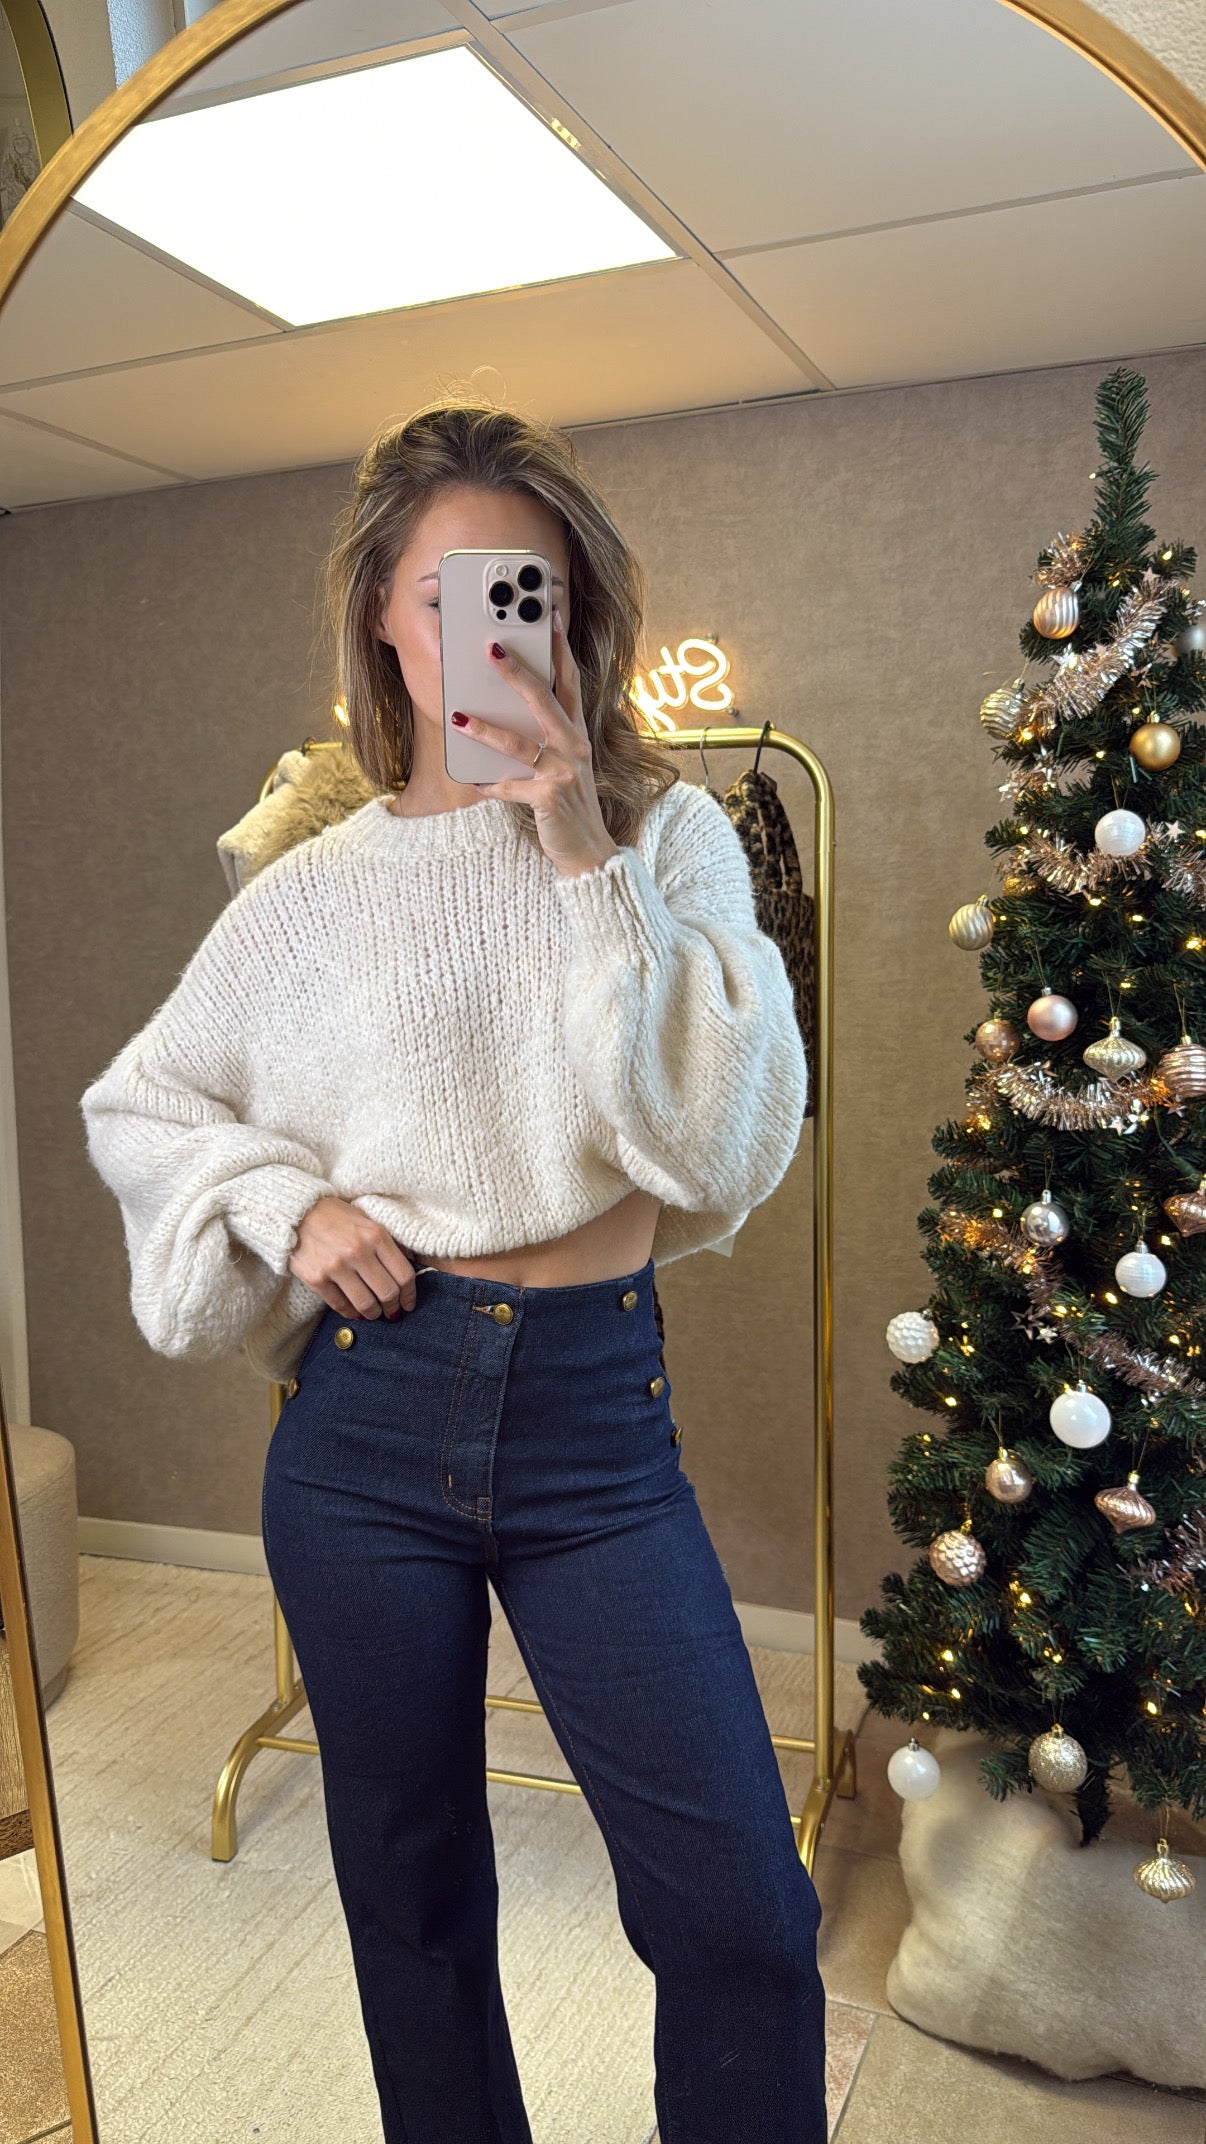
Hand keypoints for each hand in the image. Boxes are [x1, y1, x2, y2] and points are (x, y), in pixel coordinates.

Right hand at [289, 1196, 417, 1318]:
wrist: (297, 1213)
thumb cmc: (336, 1216)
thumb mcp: (368, 1220)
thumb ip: (389, 1243)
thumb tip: (412, 1263)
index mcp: (376, 1235)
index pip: (404, 1274)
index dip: (410, 1294)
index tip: (408, 1303)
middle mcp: (358, 1251)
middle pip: (388, 1293)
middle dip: (393, 1307)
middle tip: (392, 1312)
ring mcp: (336, 1267)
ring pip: (366, 1304)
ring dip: (373, 1314)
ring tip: (374, 1313)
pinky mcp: (316, 1279)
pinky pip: (341, 1305)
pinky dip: (351, 1313)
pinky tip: (355, 1312)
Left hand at [451, 609, 621, 877]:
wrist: (589, 852)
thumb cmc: (569, 801)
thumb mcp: (562, 761)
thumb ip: (541, 735)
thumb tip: (498, 709)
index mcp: (577, 731)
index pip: (570, 680)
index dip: (559, 647)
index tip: (547, 615)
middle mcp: (575, 745)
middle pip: (544, 699)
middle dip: (517, 672)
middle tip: (490, 648)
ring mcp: (564, 772)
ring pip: (520, 743)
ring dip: (486, 729)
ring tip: (458, 716)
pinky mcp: (550, 799)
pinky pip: (511, 788)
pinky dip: (489, 785)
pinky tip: (471, 780)